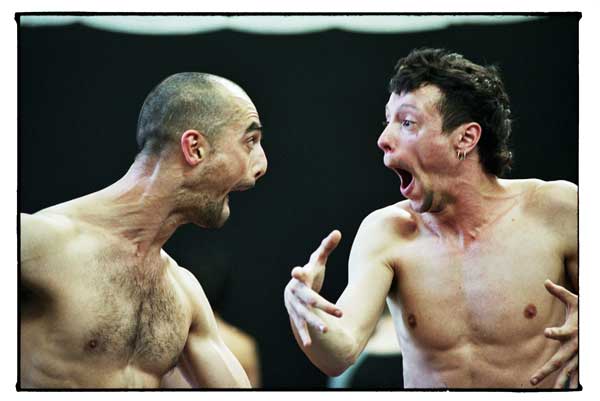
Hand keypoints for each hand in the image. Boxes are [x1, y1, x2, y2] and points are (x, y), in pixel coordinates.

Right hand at [284, 230, 343, 346]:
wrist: (293, 290)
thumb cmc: (310, 273)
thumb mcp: (317, 260)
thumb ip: (326, 247)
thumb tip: (337, 232)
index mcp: (301, 278)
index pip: (301, 274)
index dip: (299, 272)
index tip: (297, 271)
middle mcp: (296, 292)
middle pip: (310, 299)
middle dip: (323, 305)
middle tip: (338, 311)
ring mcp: (295, 306)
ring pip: (305, 315)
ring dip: (315, 323)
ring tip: (327, 330)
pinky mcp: (296, 316)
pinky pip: (300, 327)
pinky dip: (305, 335)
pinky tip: (310, 345)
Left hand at [530, 279, 578, 387]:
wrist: (597, 323)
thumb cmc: (585, 311)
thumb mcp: (574, 300)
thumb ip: (559, 292)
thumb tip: (545, 281)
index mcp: (572, 330)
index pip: (562, 332)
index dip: (555, 332)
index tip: (547, 333)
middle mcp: (575, 345)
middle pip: (559, 360)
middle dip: (546, 370)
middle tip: (533, 379)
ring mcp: (579, 355)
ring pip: (567, 371)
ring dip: (558, 382)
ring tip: (550, 392)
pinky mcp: (581, 359)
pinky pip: (574, 373)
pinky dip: (569, 382)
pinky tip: (562, 391)